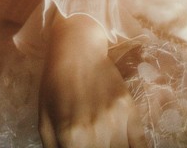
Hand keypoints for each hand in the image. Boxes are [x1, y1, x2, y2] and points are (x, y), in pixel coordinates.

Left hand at [38, 13, 146, 147]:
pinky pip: (141, 145)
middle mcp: (96, 132)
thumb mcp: (45, 121)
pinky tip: (127, 146)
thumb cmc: (55, 84)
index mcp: (71, 136)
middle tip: (94, 143)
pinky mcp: (131, 110)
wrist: (77, 48)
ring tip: (109, 144)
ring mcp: (116, 121)